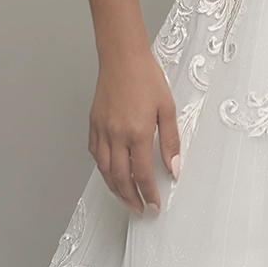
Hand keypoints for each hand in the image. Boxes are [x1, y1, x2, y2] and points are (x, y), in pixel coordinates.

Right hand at [88, 49, 180, 216]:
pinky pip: (95, 154)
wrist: (122, 57)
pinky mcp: (93, 124)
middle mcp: (116, 135)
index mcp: (137, 132)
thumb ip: (170, 140)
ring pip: (104, 170)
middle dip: (131, 198)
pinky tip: (109, 172)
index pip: (142, 174)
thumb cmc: (145, 76)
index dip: (149, 194)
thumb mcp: (167, 108)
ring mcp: (102, 130)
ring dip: (115, 189)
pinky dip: (102, 168)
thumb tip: (174, 166)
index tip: (154, 204)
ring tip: (126, 198)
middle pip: (121, 178)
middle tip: (140, 209)